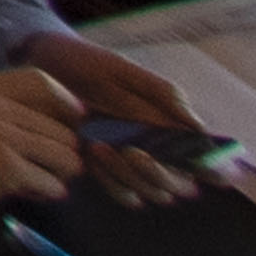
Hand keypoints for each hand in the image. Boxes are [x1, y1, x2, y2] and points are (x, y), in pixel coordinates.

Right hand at [0, 70, 87, 208]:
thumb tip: (41, 121)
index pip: (41, 81)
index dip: (66, 101)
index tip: (74, 118)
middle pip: (60, 128)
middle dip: (64, 150)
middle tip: (55, 164)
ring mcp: (2, 137)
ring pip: (63, 156)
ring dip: (61, 172)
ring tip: (48, 179)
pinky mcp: (5, 168)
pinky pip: (49, 183)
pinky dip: (49, 191)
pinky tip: (36, 192)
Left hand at [24, 39, 209, 200]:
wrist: (43, 63)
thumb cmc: (89, 63)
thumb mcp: (124, 70)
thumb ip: (162, 95)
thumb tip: (198, 127)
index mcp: (172, 125)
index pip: (205, 159)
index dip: (212, 170)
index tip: (202, 169)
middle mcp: (160, 150)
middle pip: (180, 185)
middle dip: (160, 174)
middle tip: (133, 152)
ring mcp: (134, 164)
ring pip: (151, 192)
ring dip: (131, 176)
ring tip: (99, 145)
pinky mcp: (110, 171)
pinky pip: (123, 192)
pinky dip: (111, 180)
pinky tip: (92, 154)